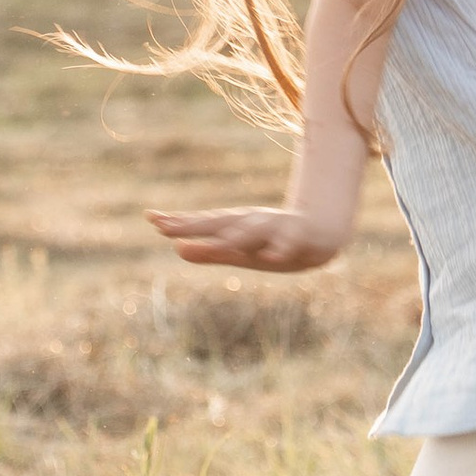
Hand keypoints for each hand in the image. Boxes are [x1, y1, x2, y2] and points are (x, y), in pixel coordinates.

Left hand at [148, 205, 344, 273]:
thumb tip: (177, 250)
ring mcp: (277, 230)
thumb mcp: (242, 251)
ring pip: (253, 233)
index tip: (151, 218)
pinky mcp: (301, 239)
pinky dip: (281, 249)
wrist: (324, 232)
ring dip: (234, 238)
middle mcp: (253, 224)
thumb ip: (211, 251)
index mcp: (238, 227)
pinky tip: (273, 256)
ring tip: (214, 244)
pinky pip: (289, 246)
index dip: (178, 223)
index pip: (203, 223)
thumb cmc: (276, 242)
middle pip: (220, 224)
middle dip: (194, 226)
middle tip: (165, 228)